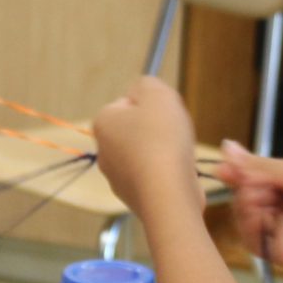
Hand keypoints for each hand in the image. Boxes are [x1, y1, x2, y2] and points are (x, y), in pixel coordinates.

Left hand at [92, 76, 200, 217]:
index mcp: (103, 123)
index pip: (129, 102)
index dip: (152, 105)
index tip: (165, 114)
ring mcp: (117, 178)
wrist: (168, 195)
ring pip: (146, 154)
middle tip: (174, 135)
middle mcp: (103, 151)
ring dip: (164, 152)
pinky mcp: (134, 198)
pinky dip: (166, 174)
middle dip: (158, 130)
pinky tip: (177, 175)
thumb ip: (147, 84)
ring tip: (178, 156)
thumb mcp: (157, 94)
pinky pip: (153, 177)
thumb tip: (141, 91)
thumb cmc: (162, 140)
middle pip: (137, 130)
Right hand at [214, 141, 282, 282]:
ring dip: (246, 205)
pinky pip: (255, 241)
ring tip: (259, 196)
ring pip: (247, 218)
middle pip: (248, 196)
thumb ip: (263, 167)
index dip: (239, 172)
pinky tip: (260, 215)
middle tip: (250, 182)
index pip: (257, 177)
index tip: (222, 167)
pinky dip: (251, 226)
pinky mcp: (282, 254)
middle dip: (244, 187)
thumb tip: (227, 147)